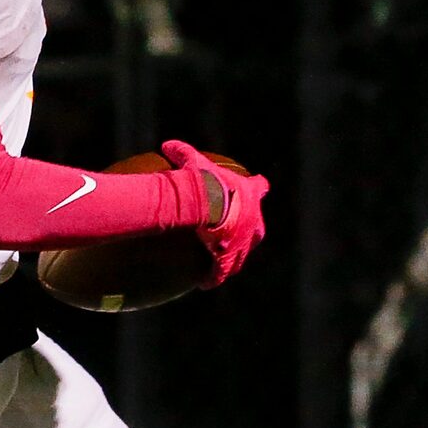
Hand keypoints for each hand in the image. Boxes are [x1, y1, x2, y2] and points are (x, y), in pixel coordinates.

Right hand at [162, 140, 269, 284]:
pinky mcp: (229, 259)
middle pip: (258, 228)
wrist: (211, 206)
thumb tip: (167, 144)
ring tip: (225, 266)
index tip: (260, 185)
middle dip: (253, 231)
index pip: (259, 187)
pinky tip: (206, 283)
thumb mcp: (193, 162)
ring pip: (242, 254)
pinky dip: (214, 277)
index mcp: (248, 193)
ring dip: (234, 259)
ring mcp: (243, 242)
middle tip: (244, 234)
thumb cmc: (206, 181)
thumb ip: (183, 152)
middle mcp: (253, 220)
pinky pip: (221, 272)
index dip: (258, 187)